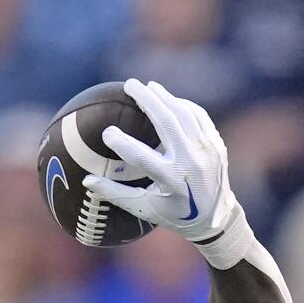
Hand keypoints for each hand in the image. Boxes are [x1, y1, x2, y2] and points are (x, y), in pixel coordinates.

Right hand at [87, 79, 242, 249]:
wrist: (215, 218)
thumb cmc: (174, 215)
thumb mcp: (145, 209)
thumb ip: (116, 194)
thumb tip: (87, 181)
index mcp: (172, 181)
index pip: (142, 157)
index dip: (123, 143)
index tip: (107, 132)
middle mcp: (190, 163)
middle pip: (167, 122)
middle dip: (147, 100)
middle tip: (129, 84)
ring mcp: (206, 151)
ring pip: (183, 114)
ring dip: (165, 97)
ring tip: (148, 87)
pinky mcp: (216, 144)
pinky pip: (198, 116)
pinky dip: (183, 105)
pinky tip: (170, 99)